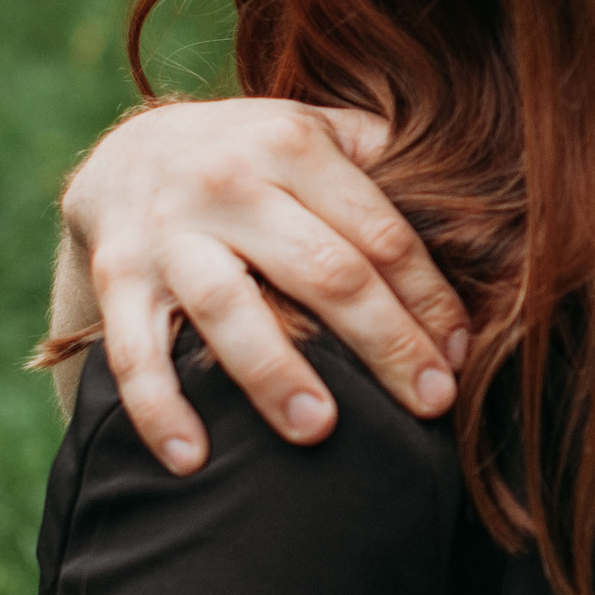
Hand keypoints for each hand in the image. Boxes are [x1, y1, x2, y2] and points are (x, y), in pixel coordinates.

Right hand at [60, 99, 471, 473]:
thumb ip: (386, 164)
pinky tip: (193, 460)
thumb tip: (479, 219)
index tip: (460, 354)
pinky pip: (133, 353)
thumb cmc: (257, 159)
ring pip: (228, 308)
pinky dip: (159, 408)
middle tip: (431, 403)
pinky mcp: (116, 280)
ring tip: (320, 432)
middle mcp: (230, 184)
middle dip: (384, 342)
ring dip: (275, 374)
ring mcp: (168, 235)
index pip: (380, 235)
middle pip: (323, 272)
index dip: (428, 298)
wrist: (129, 153)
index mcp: (294, 146)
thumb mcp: (319, 134)